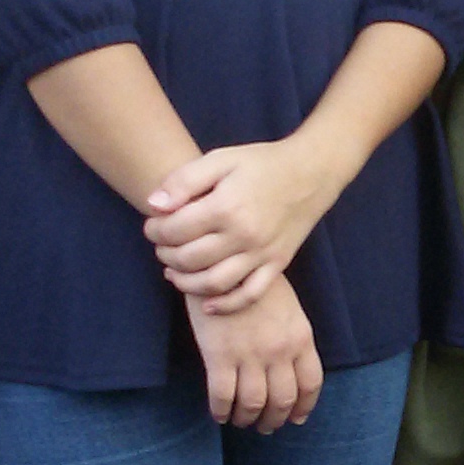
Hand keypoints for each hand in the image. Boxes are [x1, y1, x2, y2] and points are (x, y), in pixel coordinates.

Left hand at [143, 139, 342, 313]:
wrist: (311, 172)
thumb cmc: (262, 163)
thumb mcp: (221, 159)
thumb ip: (184, 180)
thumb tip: (154, 206)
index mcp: (226, 207)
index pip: (175, 230)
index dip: (155, 230)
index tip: (152, 225)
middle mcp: (243, 236)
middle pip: (189, 259)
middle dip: (165, 254)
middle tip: (161, 246)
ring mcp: (261, 254)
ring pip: (213, 283)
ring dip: (185, 283)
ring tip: (173, 272)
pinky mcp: (276, 265)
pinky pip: (249, 295)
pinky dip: (225, 305)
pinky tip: (207, 304)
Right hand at [188, 271, 322, 431]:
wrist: (224, 265)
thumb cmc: (256, 285)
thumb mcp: (289, 308)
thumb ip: (294, 338)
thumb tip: (292, 369)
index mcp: (301, 338)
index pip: (311, 383)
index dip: (304, 407)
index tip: (297, 419)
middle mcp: (279, 351)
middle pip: (283, 400)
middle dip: (275, 419)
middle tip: (266, 426)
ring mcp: (250, 355)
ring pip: (254, 404)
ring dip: (248, 419)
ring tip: (242, 422)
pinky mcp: (220, 357)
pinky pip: (223, 396)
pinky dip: (221, 411)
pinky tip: (219, 414)